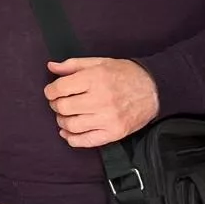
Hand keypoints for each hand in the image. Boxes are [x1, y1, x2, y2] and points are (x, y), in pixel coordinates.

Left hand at [45, 58, 159, 147]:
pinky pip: (86, 141)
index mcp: (95, 78)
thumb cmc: (125, 74)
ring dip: (62, 121)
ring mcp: (108, 118)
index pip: (60, 88)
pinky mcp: (114, 133)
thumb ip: (73, 65)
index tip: (52, 92)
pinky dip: (72, 139)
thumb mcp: (99, 62)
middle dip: (56, 105)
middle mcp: (101, 99)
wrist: (154, 89)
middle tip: (59, 102)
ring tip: (65, 116)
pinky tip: (68, 133)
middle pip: (64, 107)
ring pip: (72, 126)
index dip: (50, 91)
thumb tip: (51, 67)